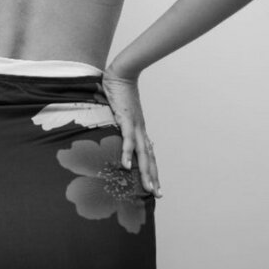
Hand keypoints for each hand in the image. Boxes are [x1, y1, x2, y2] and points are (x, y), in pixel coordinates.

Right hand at [101, 67, 161, 197]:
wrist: (122, 73)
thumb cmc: (119, 91)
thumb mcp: (119, 113)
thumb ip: (117, 123)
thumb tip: (111, 131)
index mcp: (139, 130)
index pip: (148, 154)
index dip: (151, 170)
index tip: (155, 185)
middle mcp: (140, 130)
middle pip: (149, 158)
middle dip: (153, 177)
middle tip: (157, 194)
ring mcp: (134, 126)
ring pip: (143, 154)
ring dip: (145, 172)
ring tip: (149, 188)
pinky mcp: (126, 119)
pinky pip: (127, 140)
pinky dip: (128, 154)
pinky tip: (126, 166)